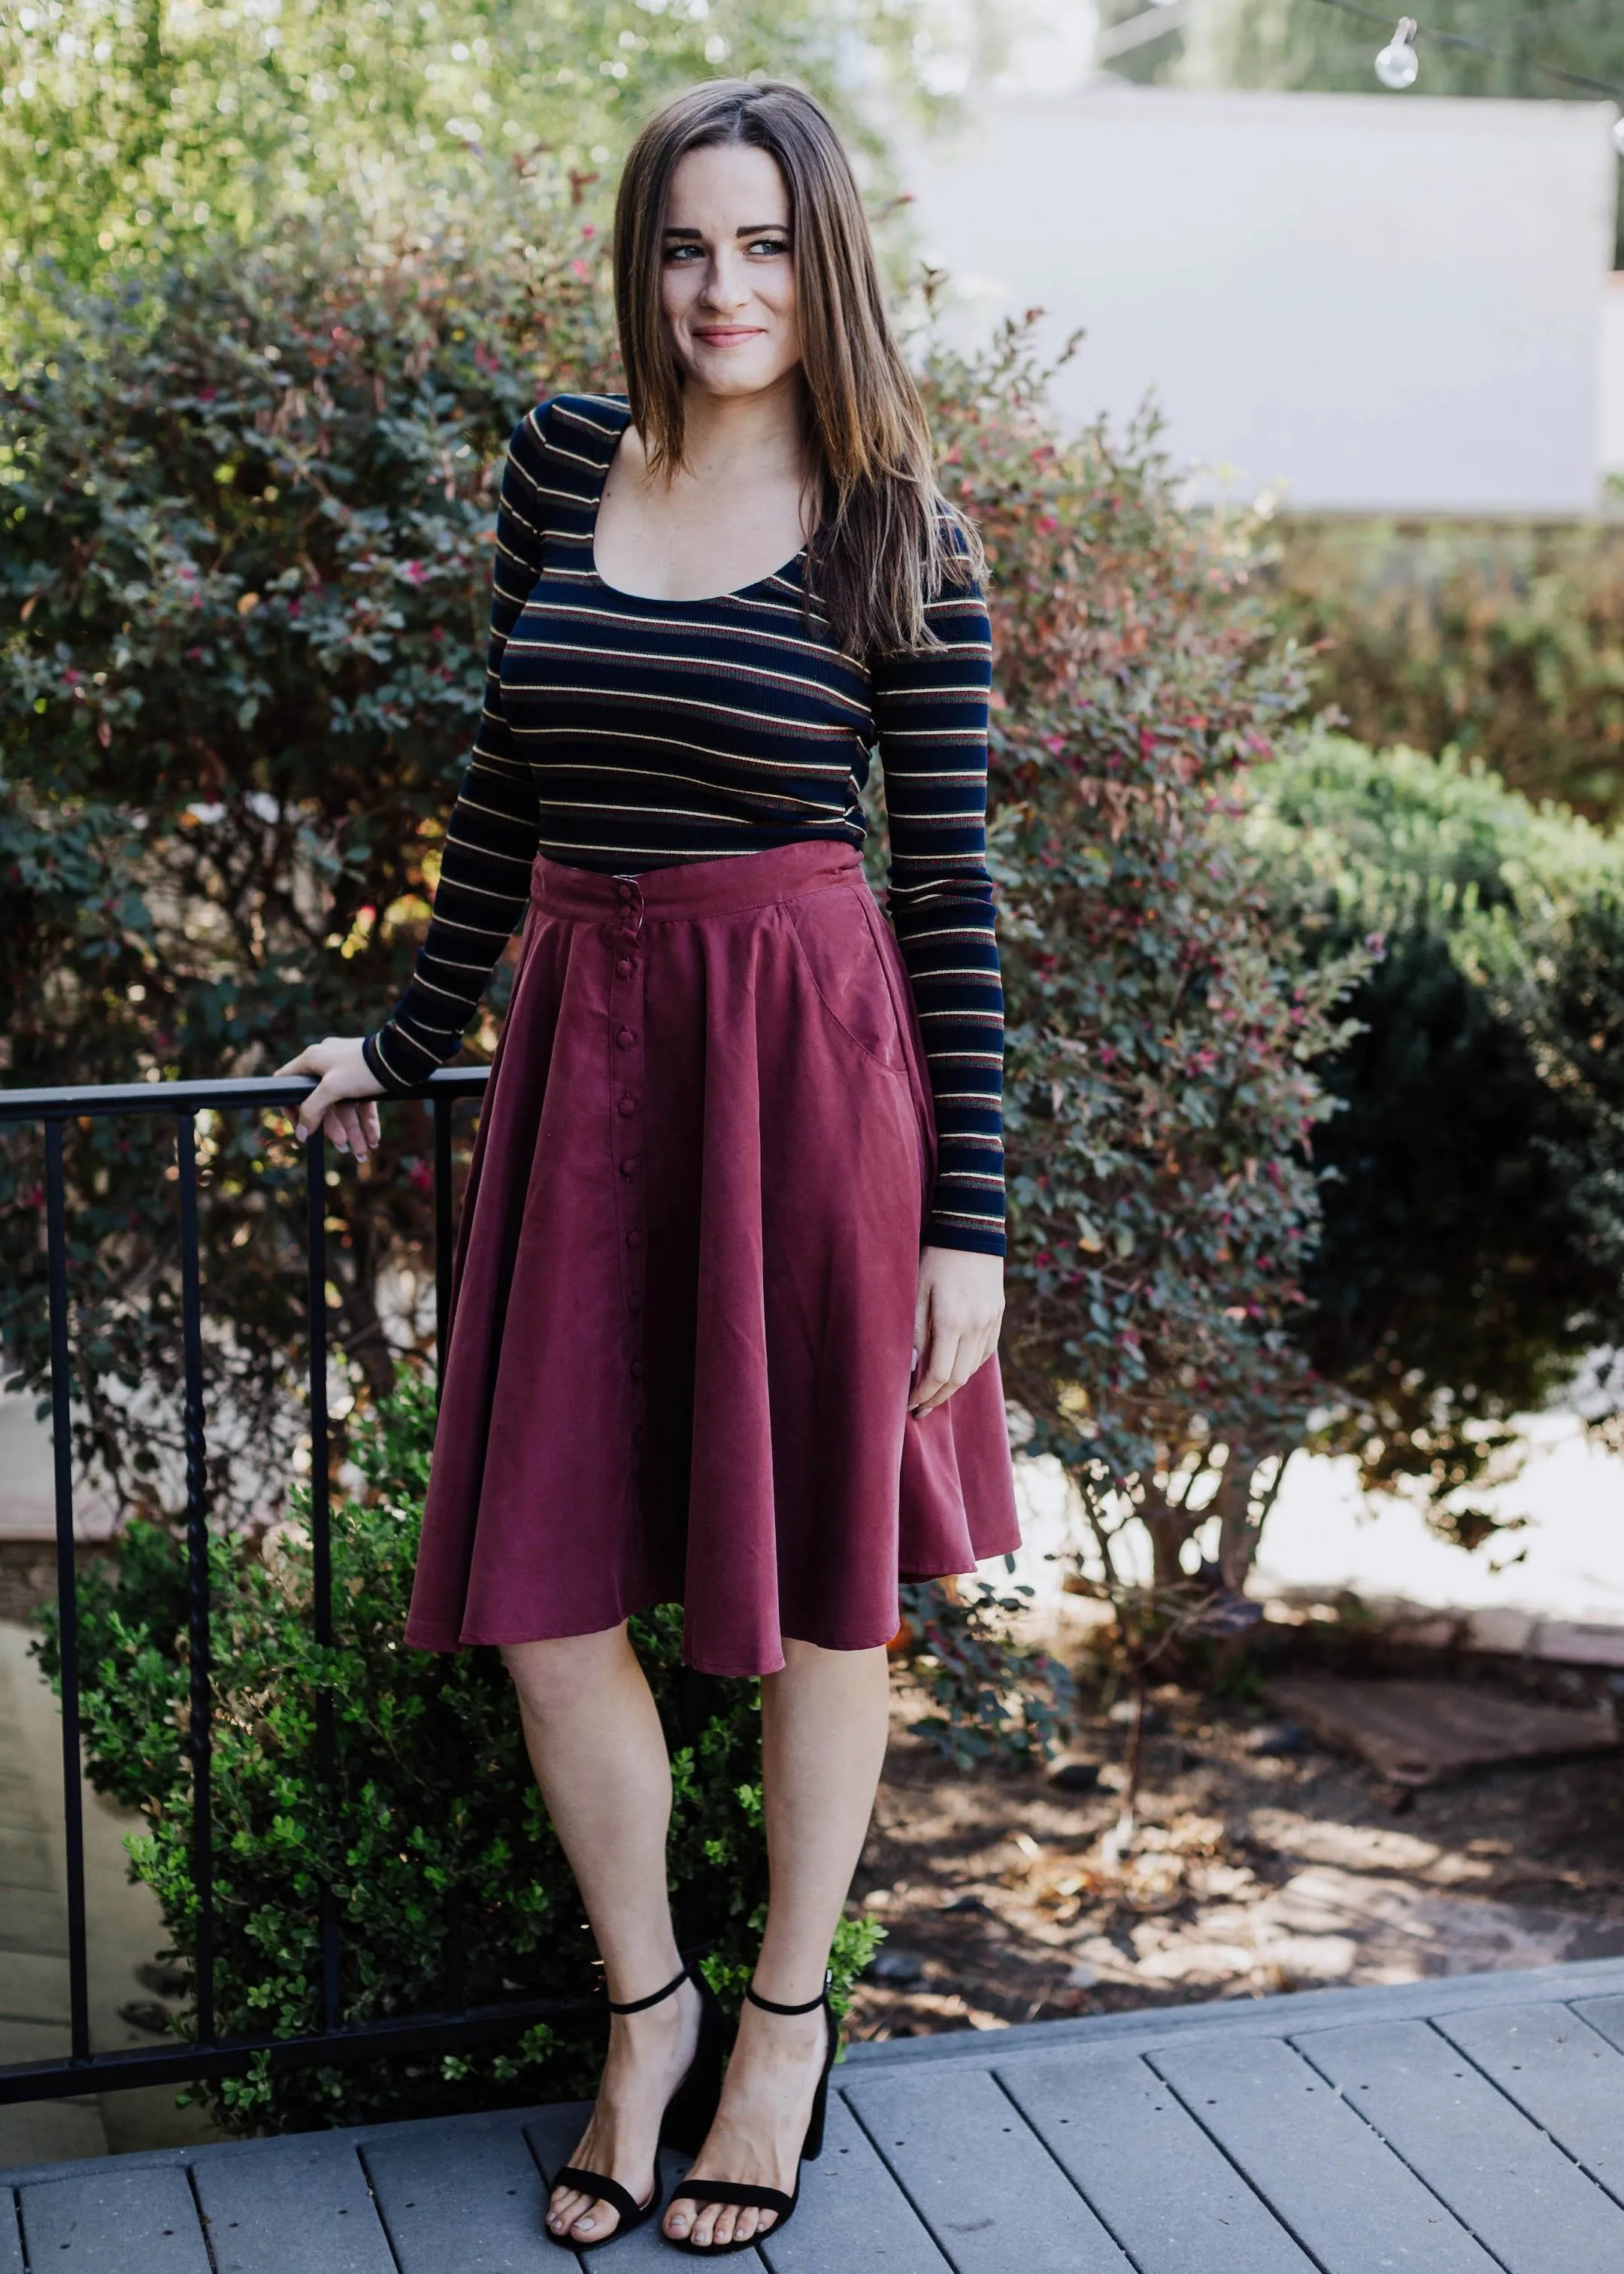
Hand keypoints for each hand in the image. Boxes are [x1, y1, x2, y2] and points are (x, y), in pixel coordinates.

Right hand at [274, 1036, 384, 1162]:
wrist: (401, 1056)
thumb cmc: (363, 1067)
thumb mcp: (332, 1087)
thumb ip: (312, 1109)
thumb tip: (301, 1132)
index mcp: (312, 1060)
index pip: (287, 1084)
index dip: (290, 1109)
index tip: (300, 1129)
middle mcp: (326, 1063)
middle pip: (321, 1102)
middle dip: (333, 1128)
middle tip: (342, 1148)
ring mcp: (346, 1069)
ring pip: (344, 1105)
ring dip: (353, 1130)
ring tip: (363, 1151)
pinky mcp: (364, 1076)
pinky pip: (360, 1101)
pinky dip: (366, 1120)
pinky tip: (373, 1138)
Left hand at [910, 1247, 1003, 1417]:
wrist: (971, 1231)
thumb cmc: (935, 1258)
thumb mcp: (916, 1290)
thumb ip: (914, 1330)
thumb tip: (909, 1367)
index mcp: (952, 1320)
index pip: (939, 1374)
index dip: (923, 1394)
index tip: (909, 1404)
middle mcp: (976, 1326)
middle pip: (958, 1379)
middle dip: (937, 1398)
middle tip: (919, 1409)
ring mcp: (990, 1322)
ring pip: (973, 1368)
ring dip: (953, 1386)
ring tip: (934, 1393)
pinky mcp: (997, 1317)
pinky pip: (984, 1353)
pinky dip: (968, 1366)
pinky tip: (954, 1369)